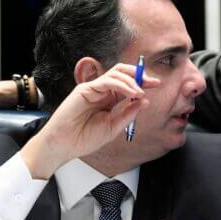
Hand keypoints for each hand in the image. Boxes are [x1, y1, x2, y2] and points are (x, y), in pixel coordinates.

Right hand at [21, 63, 159, 178]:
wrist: (64, 146)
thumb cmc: (84, 138)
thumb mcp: (113, 128)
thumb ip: (128, 114)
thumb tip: (145, 101)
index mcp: (109, 100)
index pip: (128, 85)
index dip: (142, 82)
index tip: (156, 85)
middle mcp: (102, 91)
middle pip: (123, 73)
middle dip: (139, 75)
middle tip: (153, 82)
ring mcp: (93, 89)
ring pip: (116, 74)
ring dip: (132, 80)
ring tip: (140, 92)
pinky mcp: (85, 89)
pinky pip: (107, 81)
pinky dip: (122, 85)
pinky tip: (132, 94)